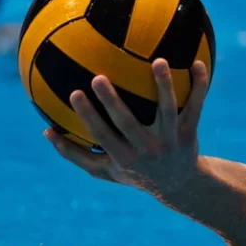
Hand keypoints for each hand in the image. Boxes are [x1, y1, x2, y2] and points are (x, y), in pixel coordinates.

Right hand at [46, 59, 209, 194]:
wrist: (178, 184)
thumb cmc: (132, 173)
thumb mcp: (102, 171)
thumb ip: (74, 153)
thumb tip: (45, 131)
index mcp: (123, 158)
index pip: (102, 135)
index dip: (88, 115)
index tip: (74, 93)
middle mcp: (146, 151)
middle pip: (128, 123)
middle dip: (112, 101)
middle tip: (99, 77)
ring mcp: (170, 141)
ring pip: (167, 111)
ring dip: (163, 86)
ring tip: (158, 61)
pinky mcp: (190, 132)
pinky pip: (196, 106)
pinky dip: (199, 86)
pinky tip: (198, 63)